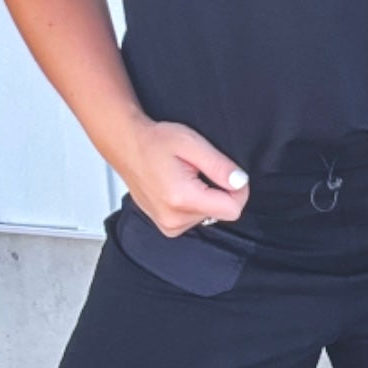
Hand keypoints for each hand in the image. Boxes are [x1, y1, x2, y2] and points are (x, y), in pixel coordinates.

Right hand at [120, 118, 250, 233]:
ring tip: (186, 177)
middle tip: (198, 170)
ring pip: (209, 215)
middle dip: (218, 190)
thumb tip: (240, 182)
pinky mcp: (167, 226)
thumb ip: (219, 166)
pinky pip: (195, 218)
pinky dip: (194, 202)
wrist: (126, 146)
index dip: (238, 190)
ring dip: (205, 196)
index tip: (228, 174)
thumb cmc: (154, 142)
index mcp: (182, 199)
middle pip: (221, 212)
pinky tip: (180, 186)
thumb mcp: (192, 144)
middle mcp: (174, 219)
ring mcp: (168, 225)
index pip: (232, 209)